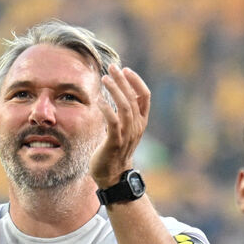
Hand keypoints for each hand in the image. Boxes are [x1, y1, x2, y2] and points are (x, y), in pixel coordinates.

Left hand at [88, 65, 151, 187]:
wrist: (113, 175)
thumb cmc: (115, 150)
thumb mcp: (123, 129)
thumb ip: (124, 114)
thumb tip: (117, 94)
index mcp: (141, 122)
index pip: (145, 96)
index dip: (136, 81)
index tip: (125, 69)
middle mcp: (137, 127)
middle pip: (133, 98)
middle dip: (123, 81)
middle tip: (112, 67)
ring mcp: (127, 135)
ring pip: (125, 107)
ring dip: (115, 91)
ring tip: (105, 79)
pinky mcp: (115, 143)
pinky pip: (114, 122)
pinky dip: (107, 109)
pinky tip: (99, 101)